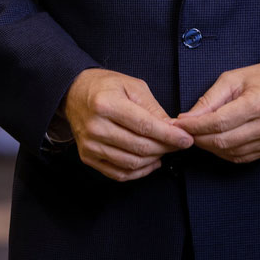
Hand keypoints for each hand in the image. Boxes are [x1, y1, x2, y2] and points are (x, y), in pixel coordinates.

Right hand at [61, 68, 193, 180]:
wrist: (73, 93)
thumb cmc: (105, 86)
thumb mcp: (132, 86)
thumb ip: (153, 108)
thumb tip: (173, 129)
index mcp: (106, 104)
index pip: (145, 126)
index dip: (168, 136)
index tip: (186, 139)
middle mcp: (95, 127)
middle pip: (139, 147)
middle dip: (165, 148)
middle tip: (178, 144)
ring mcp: (90, 144)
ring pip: (131, 163)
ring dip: (154, 160)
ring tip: (164, 150)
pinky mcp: (87, 157)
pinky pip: (118, 173)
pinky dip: (139, 172)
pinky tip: (150, 162)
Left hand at [174, 62, 259, 163]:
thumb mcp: (232, 79)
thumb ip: (209, 100)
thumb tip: (187, 118)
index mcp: (259, 103)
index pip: (219, 122)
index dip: (195, 126)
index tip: (179, 123)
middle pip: (223, 140)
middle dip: (198, 137)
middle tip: (184, 130)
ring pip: (230, 152)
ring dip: (209, 146)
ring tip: (198, 134)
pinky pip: (240, 157)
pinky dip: (223, 151)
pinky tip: (215, 141)